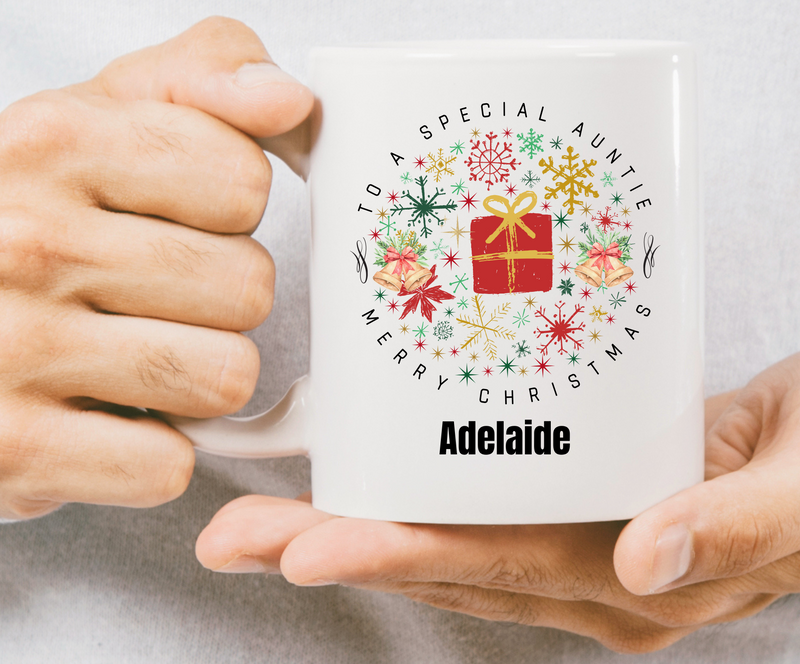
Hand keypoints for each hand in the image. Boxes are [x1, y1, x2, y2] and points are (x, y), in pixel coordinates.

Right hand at [0, 17, 312, 519]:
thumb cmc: (35, 215)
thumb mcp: (103, 118)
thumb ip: (205, 80)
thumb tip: (289, 100)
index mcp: (56, 140)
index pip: (246, 184)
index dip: (229, 212)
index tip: (175, 219)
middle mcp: (25, 240)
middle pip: (249, 287)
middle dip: (219, 300)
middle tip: (147, 297)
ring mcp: (10, 349)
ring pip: (226, 377)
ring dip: (196, 378)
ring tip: (130, 356)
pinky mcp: (13, 452)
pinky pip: (169, 465)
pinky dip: (152, 452)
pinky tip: (104, 419)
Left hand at [196, 354, 799, 652]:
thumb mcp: (798, 498)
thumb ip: (732, 529)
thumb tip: (642, 557)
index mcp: (638, 583)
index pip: (496, 570)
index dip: (400, 556)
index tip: (307, 548)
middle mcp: (590, 569)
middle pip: (445, 559)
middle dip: (338, 548)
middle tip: (237, 538)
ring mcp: (575, 534)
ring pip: (446, 534)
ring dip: (356, 520)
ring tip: (262, 515)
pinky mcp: (571, 491)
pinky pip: (477, 496)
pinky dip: (411, 489)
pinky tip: (358, 473)